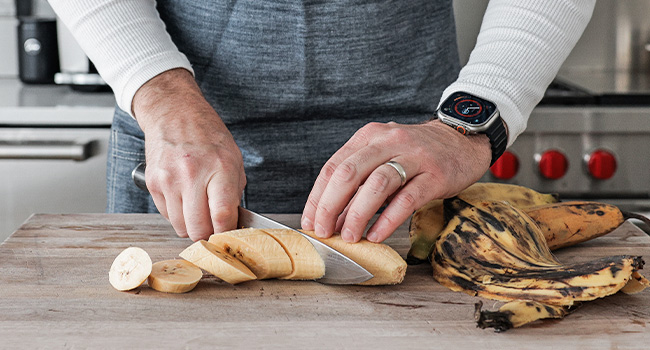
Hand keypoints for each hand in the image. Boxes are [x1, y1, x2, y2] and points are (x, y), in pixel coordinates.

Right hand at [133, 69, 245, 240]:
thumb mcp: (234, 158)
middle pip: (198, 229)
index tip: (228, 235)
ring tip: (198, 207)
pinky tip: (184, 197)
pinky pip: (167, 215)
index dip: (226, 232)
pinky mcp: (153, 183)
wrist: (174, 113)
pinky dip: (177, 214)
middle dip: (208, 234)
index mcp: (220, 168)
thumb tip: (233, 223)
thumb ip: (234, 193)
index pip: (222, 216)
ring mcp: (169, 180)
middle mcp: (193, 175)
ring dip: (191, 225)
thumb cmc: (207, 135)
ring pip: (180, 227)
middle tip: (213, 226)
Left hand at [301, 119, 491, 242]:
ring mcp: (413, 156)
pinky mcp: (435, 174)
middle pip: (349, 173)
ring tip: (349, 237)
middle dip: (330, 206)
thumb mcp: (383, 158)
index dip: (317, 198)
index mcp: (369, 137)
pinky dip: (388, 219)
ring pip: (377, 185)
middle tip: (324, 232)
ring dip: (358, 214)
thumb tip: (333, 220)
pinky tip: (376, 235)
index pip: (333, 167)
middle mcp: (388, 142)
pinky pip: (407, 199)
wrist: (462, 141)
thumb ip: (359, 184)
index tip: (311, 222)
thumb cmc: (417, 155)